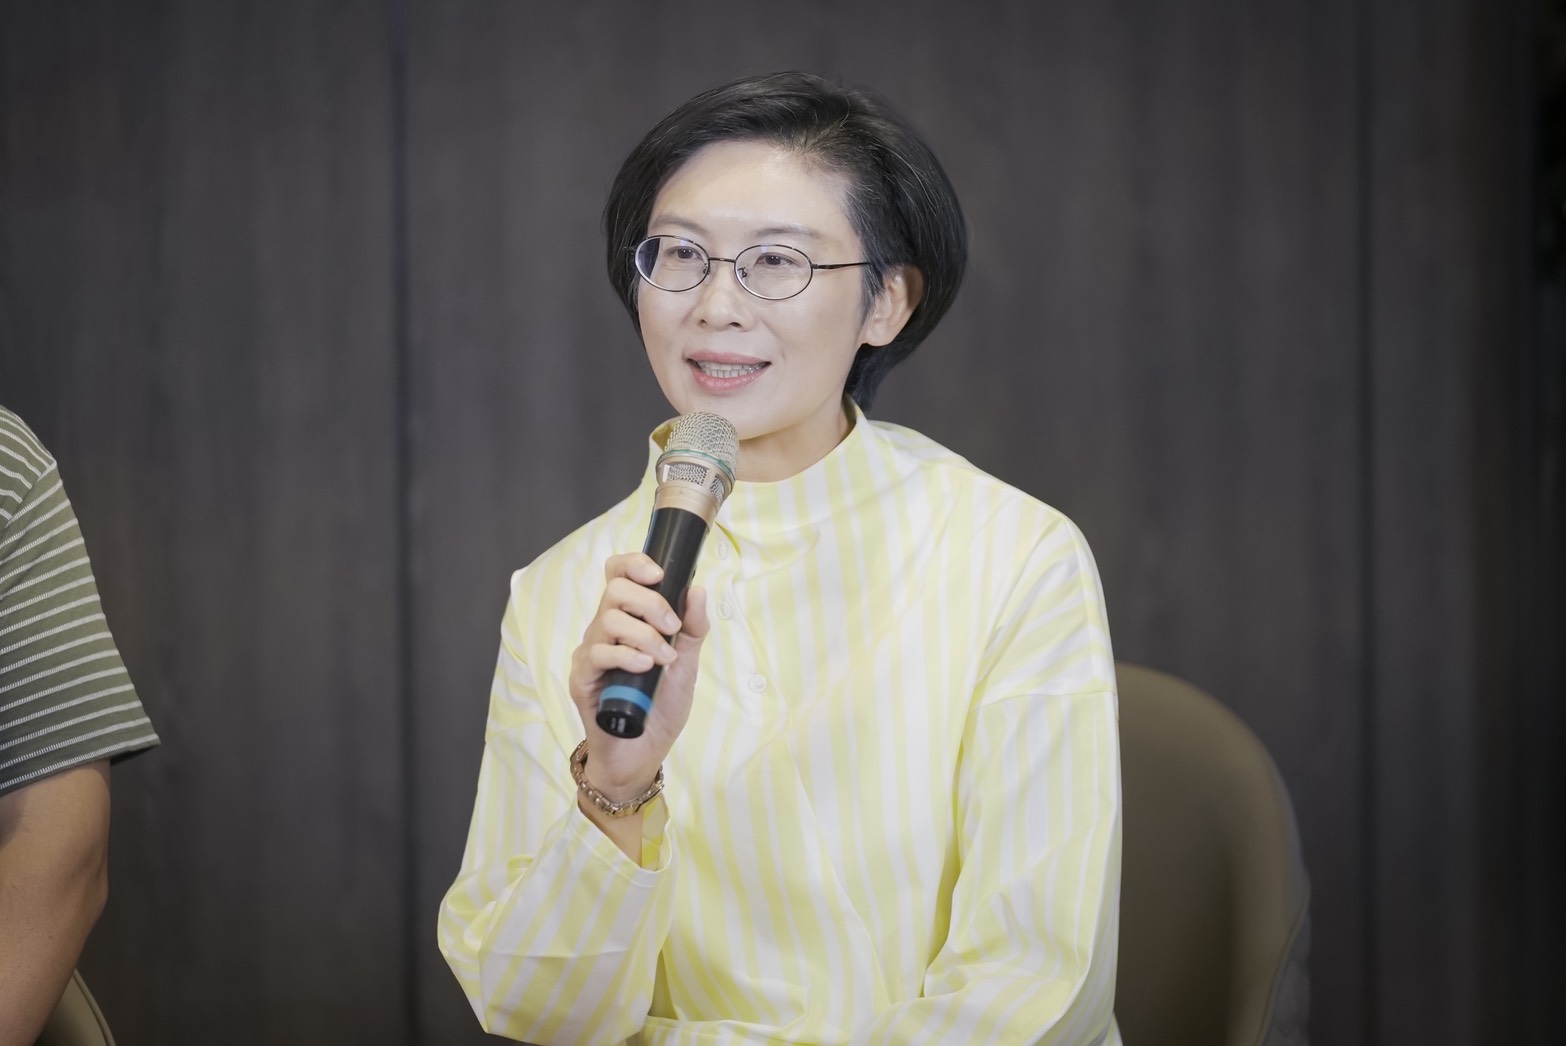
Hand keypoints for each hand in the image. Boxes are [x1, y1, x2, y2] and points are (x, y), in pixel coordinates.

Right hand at [567, 553, 709, 802]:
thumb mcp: (686, 661)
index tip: (659, 574)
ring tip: (664, 659)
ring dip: (645, 634)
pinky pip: (598, 653)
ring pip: (608, 619)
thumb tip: (697, 590)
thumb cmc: (661, 704)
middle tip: (672, 628)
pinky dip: (627, 655)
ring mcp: (591, 653)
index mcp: (628, 619)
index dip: (634, 564)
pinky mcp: (582, 678)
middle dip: (650, 602)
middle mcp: (605, 630)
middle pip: (614, 590)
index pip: (618, 575)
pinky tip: (646, 667)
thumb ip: (692, 627)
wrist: (644, 751)